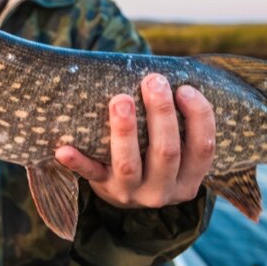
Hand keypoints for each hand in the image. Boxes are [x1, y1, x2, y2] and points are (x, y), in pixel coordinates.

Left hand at [55, 73, 214, 208]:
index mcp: (188, 178)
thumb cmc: (153, 151)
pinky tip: (63, 149)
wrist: (124, 189)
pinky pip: (89, 174)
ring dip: (124, 131)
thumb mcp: (176, 145)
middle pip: (167, 152)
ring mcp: (131, 193)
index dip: (198, 117)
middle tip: (153, 81)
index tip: (185, 88)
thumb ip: (178, 118)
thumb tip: (168, 72)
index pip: (203, 148)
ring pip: (128, 164)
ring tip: (120, 100)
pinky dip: (76, 162)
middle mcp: (163, 190)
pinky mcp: (103, 188)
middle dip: (161, 114)